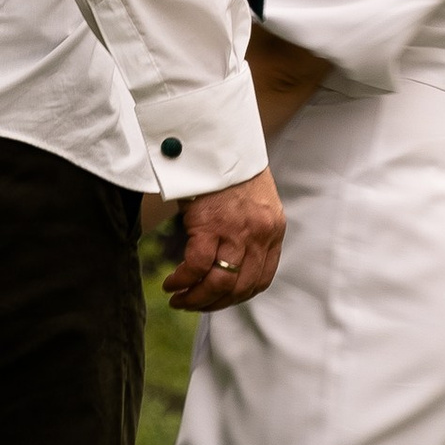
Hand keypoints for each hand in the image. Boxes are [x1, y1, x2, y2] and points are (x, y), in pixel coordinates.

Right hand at [165, 166, 285, 311]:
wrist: (219, 140)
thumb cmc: (230, 169)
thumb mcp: (253, 203)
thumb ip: (249, 230)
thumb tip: (228, 259)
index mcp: (273, 231)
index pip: (261, 279)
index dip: (237, 296)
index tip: (218, 299)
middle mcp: (260, 235)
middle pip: (239, 288)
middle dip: (213, 303)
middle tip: (192, 304)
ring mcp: (237, 232)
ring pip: (219, 283)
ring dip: (196, 298)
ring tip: (179, 299)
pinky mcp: (212, 225)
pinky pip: (197, 266)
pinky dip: (183, 280)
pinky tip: (172, 283)